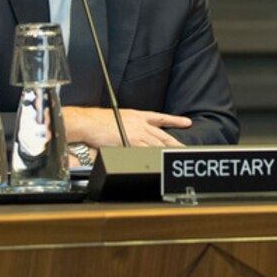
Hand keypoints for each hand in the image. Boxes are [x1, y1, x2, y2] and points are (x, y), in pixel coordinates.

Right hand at [63, 106, 192, 148]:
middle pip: (162, 135)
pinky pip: (146, 151)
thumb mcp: (119, 118)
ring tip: (175, 159)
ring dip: (166, 152)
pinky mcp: (133, 142)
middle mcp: (141, 124)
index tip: (187, 122)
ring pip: (157, 144)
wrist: (90, 123)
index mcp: (138, 116)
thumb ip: (129, 125)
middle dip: (175, 143)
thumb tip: (134, 134)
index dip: (174, 121)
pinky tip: (159, 161)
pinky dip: (153, 157)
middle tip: (185, 149)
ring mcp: (138, 133)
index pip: (160, 118)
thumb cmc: (98, 122)